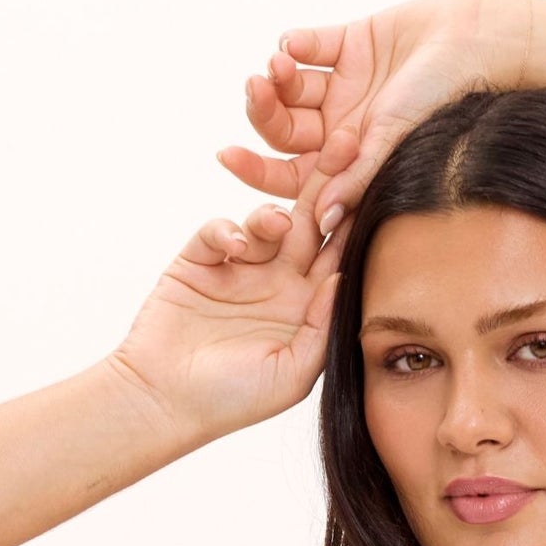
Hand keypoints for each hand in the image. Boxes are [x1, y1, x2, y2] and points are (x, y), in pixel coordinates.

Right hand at [107, 130, 360, 445]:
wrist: (166, 402)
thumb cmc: (234, 399)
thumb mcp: (292, 375)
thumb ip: (321, 329)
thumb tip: (343, 278)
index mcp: (307, 305)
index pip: (338, 256)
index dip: (357, 222)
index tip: (380, 186)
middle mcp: (278, 280)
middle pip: (309, 224)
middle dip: (327, 185)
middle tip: (346, 143)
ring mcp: (239, 267)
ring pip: (265, 222)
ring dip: (274, 216)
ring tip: (279, 224)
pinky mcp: (200, 260)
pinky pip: (218, 231)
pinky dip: (227, 231)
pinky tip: (236, 247)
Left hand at [219, 0, 531, 236]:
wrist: (474, 45)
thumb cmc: (444, 103)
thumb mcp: (392, 144)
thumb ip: (353, 180)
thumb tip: (318, 224)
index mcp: (348, 163)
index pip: (293, 175)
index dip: (258, 170)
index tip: (228, 157)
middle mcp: (342, 128)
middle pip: (284, 130)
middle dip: (263, 113)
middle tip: (255, 90)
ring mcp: (343, 86)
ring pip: (290, 87)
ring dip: (277, 76)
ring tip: (277, 65)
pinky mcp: (349, 44)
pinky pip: (309, 44)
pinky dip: (297, 43)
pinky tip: (296, 45)